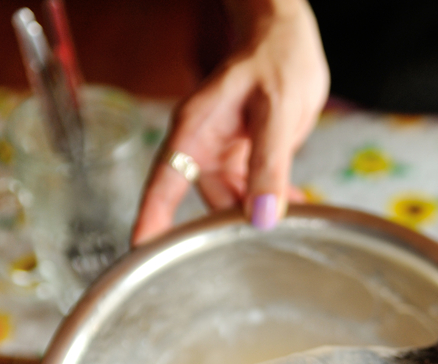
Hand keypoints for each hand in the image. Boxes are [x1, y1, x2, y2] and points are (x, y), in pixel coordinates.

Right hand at [131, 0, 328, 244]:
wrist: (286, 38)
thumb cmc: (275, 59)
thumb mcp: (277, 110)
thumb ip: (270, 164)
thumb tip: (264, 216)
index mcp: (194, 130)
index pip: (163, 183)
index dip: (151, 219)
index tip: (140, 252)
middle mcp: (203, 146)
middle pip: (205, 202)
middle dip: (227, 228)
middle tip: (255, 250)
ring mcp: (223, 154)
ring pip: (233, 202)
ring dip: (258, 215)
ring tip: (290, 222)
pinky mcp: (245, 157)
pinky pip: (253, 191)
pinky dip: (273, 201)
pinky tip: (297, 205)